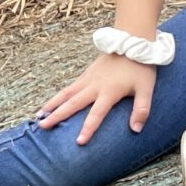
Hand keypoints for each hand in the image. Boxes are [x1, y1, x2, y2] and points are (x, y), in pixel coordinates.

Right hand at [36, 53, 156, 145]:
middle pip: (72, 103)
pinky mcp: (86, 74)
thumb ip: (141, 110)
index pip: (96, 114)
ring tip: (39, 116)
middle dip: (57, 116)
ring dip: (52, 105)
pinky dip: (58, 96)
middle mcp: (94, 86)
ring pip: (66, 94)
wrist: (132, 42)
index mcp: (109, 92)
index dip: (88, 128)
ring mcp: (88, 79)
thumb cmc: (140, 68)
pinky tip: (51, 103)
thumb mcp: (146, 89)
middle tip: (43, 127)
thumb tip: (136, 130)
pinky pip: (69, 87)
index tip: (78, 142)